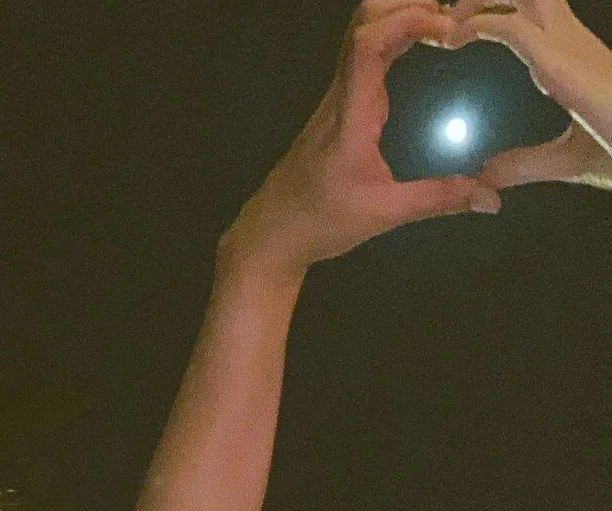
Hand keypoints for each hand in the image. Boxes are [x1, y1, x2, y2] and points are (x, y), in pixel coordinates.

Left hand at [223, 0, 499, 279]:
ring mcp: (335, 99)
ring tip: (444, 22)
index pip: (368, 43)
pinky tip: (421, 45)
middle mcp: (340, 95)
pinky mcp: (337, 108)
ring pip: (361, 35)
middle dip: (406, 5)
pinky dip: (393, 37)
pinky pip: (362, 56)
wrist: (271, 234)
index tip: (448, 26)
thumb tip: (492, 198)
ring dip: (399, 16)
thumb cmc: (320, 223)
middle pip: (363, 23)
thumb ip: (437, 200)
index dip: (407, 19)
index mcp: (349, 114)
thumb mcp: (383, 214)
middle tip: (453, 14)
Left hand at [450, 0, 611, 188]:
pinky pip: (511, 27)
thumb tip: (487, 175)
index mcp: (570, 55)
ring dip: (477, 1)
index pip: (530, 11)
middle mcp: (568, 39)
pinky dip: (477, 25)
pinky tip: (453, 39)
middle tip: (445, 14)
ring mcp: (565, 44)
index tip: (456, 28)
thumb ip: (524, 164)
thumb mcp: (564, 158)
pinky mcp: (559, 60)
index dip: (493, 10)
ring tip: (444, 21)